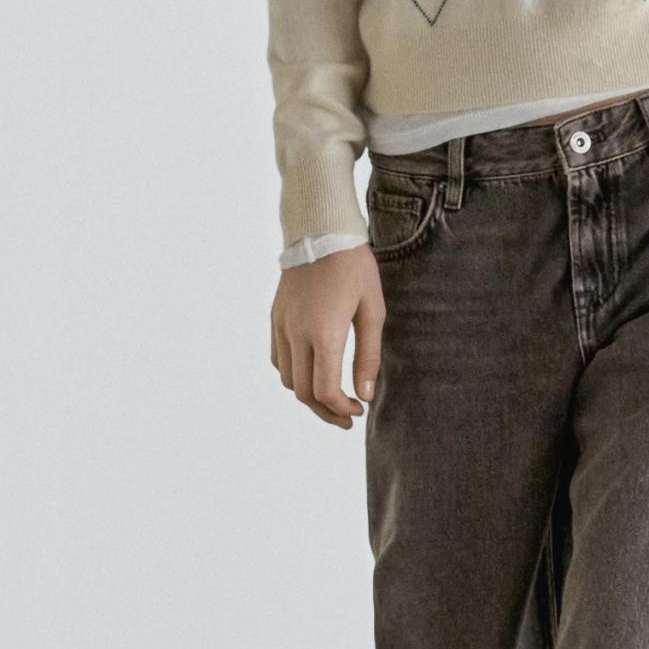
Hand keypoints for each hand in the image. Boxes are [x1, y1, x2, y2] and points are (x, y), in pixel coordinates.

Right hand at [270, 249, 383, 428]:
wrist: (321, 232)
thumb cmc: (355, 269)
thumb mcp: (373, 311)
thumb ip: (369, 356)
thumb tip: (366, 395)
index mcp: (324, 334)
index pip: (325, 391)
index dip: (342, 409)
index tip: (359, 410)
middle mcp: (297, 334)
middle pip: (303, 393)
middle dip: (326, 411)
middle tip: (347, 417)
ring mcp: (282, 326)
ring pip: (287, 380)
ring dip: (308, 395)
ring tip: (331, 399)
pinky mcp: (275, 318)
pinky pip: (278, 359)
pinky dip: (293, 375)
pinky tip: (312, 372)